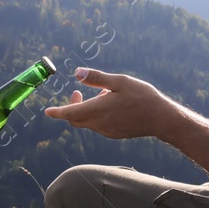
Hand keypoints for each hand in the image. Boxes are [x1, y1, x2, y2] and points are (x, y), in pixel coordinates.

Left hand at [43, 67, 170, 140]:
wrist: (161, 119)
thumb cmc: (142, 97)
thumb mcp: (119, 81)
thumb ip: (96, 79)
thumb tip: (76, 73)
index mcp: (97, 110)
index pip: (68, 113)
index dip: (56, 112)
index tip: (47, 111)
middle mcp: (99, 124)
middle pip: (75, 119)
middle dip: (71, 107)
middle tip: (77, 93)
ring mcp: (106, 131)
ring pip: (87, 122)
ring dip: (87, 110)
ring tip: (104, 95)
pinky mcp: (114, 134)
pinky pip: (98, 126)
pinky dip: (97, 116)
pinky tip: (112, 105)